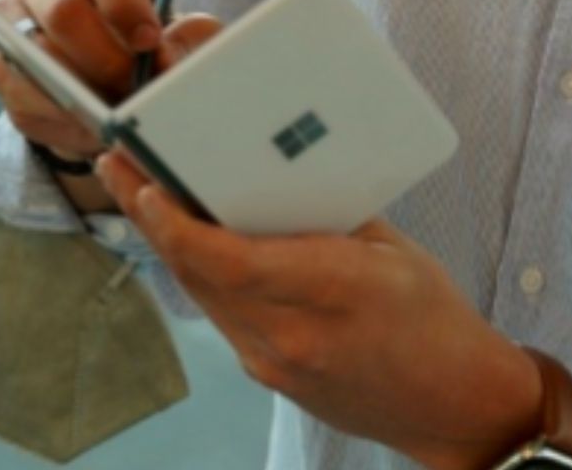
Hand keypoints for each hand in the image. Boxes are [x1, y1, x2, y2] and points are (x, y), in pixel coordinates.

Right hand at [0, 0, 217, 176]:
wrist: (104, 75)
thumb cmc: (144, 40)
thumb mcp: (178, 30)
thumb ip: (193, 36)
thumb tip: (173, 56)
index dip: (124, 1)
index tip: (150, 43)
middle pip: (63, 9)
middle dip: (104, 58)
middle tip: (135, 89)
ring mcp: (13, 19)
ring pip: (37, 57)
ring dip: (82, 93)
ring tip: (119, 116)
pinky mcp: (2, 66)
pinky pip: (25, 97)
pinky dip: (64, 120)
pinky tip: (93, 128)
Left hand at [94, 149, 542, 469]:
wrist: (452, 406)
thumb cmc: (435, 322)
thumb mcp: (392, 249)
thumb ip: (328, 213)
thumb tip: (272, 170)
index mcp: (332, 291)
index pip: (228, 260)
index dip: (175, 222)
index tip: (147, 182)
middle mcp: (291, 335)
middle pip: (197, 273)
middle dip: (150, 215)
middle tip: (119, 164)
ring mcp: (275, 362)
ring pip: (201, 293)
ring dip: (167, 243)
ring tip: (140, 191)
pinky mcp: (268, 373)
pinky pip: (221, 314)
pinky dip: (200, 272)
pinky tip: (190, 238)